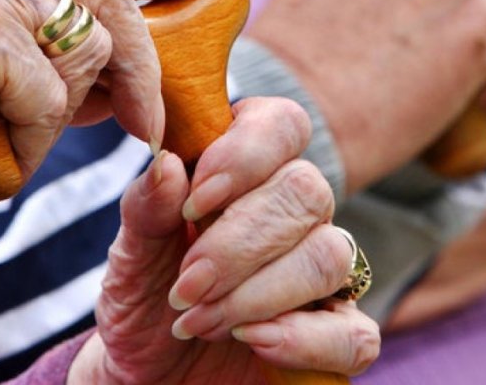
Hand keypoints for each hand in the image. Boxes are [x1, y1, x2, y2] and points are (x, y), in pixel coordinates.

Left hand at [69, 98, 379, 383]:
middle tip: (187, 286)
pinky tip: (256, 342)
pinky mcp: (338, 334)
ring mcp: (323, 273)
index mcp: (248, 172)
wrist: (149, 375)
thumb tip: (168, 165)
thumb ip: (146, 210)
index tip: (196, 203)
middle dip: (240, 243)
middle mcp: (295, 213)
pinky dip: (305, 340)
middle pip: (307, 191)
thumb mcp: (129, 256)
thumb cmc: (145, 301)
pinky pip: (357, 333)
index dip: (248, 154)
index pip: (283, 125)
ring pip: (330, 256)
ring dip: (259, 294)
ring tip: (201, 322)